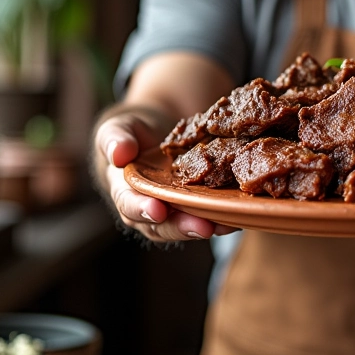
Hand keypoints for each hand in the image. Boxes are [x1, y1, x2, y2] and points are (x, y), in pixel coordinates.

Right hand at [94, 111, 237, 243]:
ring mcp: (174, 207)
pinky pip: (207, 212)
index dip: (142, 208)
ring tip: (225, 224)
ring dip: (207, 225)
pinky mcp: (196, 201)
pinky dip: (222, 215)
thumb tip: (118, 154)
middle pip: (162, 224)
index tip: (157, 210)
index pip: (129, 204)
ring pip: (187, 223)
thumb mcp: (117, 128)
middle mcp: (149, 206)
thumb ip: (115, 139)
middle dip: (182, 226)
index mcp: (124, 190)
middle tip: (202, 226)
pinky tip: (239, 213)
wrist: (156, 128)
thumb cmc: (132, 131)